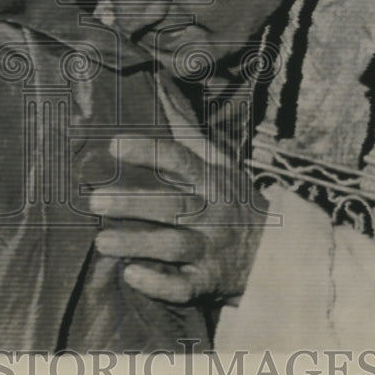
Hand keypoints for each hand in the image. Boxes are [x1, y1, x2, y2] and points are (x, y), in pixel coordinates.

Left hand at [87, 136, 268, 304]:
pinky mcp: (208, 283)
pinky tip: (131, 275)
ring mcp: (211, 250)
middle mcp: (212, 213)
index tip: (112, 144)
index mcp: (211, 180)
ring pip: (173, 246)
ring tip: (101, 241)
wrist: (280, 254)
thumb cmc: (235, 201)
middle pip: (171, 204)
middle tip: (94, 200)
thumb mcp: (220, 164)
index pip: (179, 159)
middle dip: (132, 202)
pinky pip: (183, 287)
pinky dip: (158, 283)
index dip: (146, 151)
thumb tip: (161, 87)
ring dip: (137, 243)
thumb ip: (187, 132)